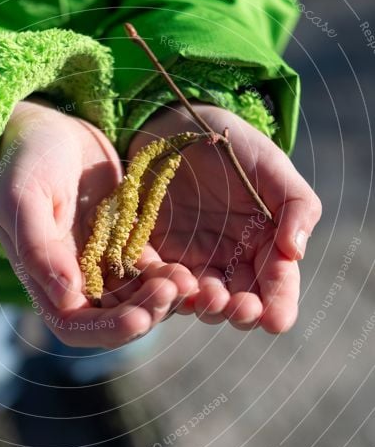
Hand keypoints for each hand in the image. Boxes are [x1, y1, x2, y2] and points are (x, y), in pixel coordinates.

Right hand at [0, 98, 196, 345]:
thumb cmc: (26, 161)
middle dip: (143, 313)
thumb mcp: (22, 198)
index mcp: (43, 277)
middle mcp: (74, 278)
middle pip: (113, 318)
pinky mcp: (126, 242)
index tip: (138, 318)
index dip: (107, 330)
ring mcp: (102, 261)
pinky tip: (185, 271)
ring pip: (137, 298)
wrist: (47, 127)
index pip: (75, 325)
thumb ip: (38, 248)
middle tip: (170, 292)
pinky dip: (168, 276)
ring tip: (184, 281)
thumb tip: (65, 296)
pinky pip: (151, 271)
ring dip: (161, 297)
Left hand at [128, 102, 321, 332]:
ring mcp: (189, 262)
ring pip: (196, 299)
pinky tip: (168, 280)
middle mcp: (227, 264)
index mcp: (264, 248)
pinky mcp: (152, 253)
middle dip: (239, 312)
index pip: (276, 286)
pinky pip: (153, 277)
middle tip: (239, 308)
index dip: (277, 306)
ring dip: (202, 304)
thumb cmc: (235, 148)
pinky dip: (160, 283)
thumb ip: (295, 207)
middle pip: (236, 303)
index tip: (275, 320)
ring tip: (207, 295)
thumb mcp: (272, 168)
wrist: (180, 126)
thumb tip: (296, 253)